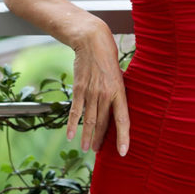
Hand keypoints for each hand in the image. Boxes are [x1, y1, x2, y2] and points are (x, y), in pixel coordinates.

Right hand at [66, 30, 129, 156]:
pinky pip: (75, 110)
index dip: (123, 137)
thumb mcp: (120, 74)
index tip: (123, 152)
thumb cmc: (109, 57)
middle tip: (99, 152)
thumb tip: (116, 107)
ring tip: (87, 148)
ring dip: (87, 136)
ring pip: (90, 120)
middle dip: (101, 139)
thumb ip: (117, 91)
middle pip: (104, 122)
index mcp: (119, 91)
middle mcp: (106, 94)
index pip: (123, 119)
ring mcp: (91, 92)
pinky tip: (70, 136)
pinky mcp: (79, 89)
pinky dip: (72, 124)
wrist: (93, 41)